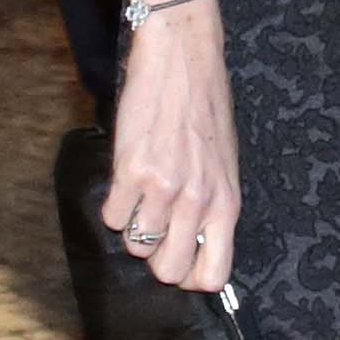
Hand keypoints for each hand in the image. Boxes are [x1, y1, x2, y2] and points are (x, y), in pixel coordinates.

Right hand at [105, 1, 238, 290]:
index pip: (213, 275)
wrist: (183, 62)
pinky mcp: (129, 172)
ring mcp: (163, 190)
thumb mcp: (224, 164)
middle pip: (168, 271)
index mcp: (227, 203)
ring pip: (136, 246)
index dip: (193, 277)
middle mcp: (197, 203)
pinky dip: (114, 206)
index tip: (182, 261)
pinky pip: (112, 218)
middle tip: (156, 231)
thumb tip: (198, 242)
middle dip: (157, 258)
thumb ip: (213, 206)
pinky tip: (126, 181)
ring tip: (142, 197)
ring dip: (134, 227)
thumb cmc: (206, 110)